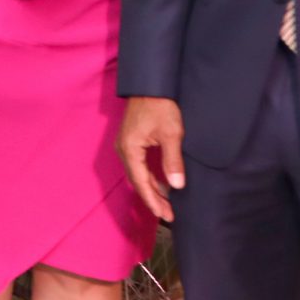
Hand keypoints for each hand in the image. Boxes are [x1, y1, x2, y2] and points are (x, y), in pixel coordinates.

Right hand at [119, 96, 185, 223]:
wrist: (151, 84)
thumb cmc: (160, 106)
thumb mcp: (171, 134)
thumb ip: (173, 161)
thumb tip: (176, 186)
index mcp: (130, 150)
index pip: (141, 182)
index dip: (153, 201)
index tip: (165, 215)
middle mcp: (123, 150)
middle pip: (137, 181)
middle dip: (153, 198)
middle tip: (169, 214)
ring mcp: (126, 145)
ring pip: (138, 174)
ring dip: (152, 188)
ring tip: (167, 203)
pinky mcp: (131, 141)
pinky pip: (139, 165)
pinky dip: (150, 177)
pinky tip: (161, 183)